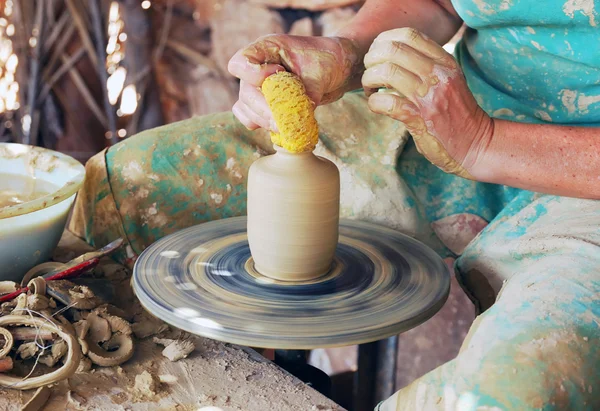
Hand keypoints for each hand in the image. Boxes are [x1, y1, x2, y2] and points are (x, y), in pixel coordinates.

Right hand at [228, 34, 361, 130]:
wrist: (335, 68)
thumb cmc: (327, 61)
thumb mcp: (321, 73)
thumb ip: (308, 93)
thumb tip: (295, 121)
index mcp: (267, 49)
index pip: (240, 62)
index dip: (252, 74)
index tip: (278, 73)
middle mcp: (257, 68)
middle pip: (245, 93)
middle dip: (265, 110)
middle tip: (284, 121)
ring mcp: (258, 86)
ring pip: (246, 108)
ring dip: (264, 121)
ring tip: (287, 125)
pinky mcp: (264, 103)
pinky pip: (250, 118)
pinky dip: (262, 124)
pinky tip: (280, 126)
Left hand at [361, 28, 493, 178]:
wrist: (475, 144)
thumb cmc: (456, 113)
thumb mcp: (448, 80)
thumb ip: (427, 66)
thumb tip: (391, 57)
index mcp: (444, 62)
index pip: (409, 35)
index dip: (385, 41)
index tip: (377, 54)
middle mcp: (438, 74)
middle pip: (393, 50)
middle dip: (372, 59)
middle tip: (369, 73)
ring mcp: (429, 96)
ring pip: (386, 73)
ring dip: (369, 81)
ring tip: (370, 90)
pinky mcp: (419, 119)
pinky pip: (386, 102)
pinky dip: (374, 102)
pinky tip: (376, 105)